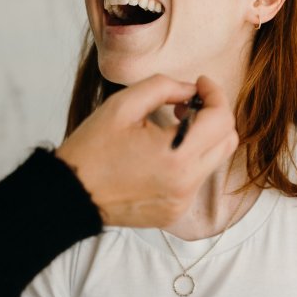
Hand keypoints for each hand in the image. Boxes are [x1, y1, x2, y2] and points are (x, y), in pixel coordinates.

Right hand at [56, 74, 237, 227]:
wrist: (69, 195)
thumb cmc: (91, 149)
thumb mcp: (122, 105)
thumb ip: (164, 87)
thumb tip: (191, 90)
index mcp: (176, 155)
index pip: (221, 119)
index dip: (215, 94)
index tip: (200, 84)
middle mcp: (186, 183)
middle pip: (227, 141)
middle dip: (214, 115)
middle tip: (187, 104)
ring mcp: (182, 201)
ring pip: (214, 161)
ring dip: (202, 138)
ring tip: (170, 127)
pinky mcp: (174, 212)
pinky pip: (196, 180)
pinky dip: (188, 161)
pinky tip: (161, 154)